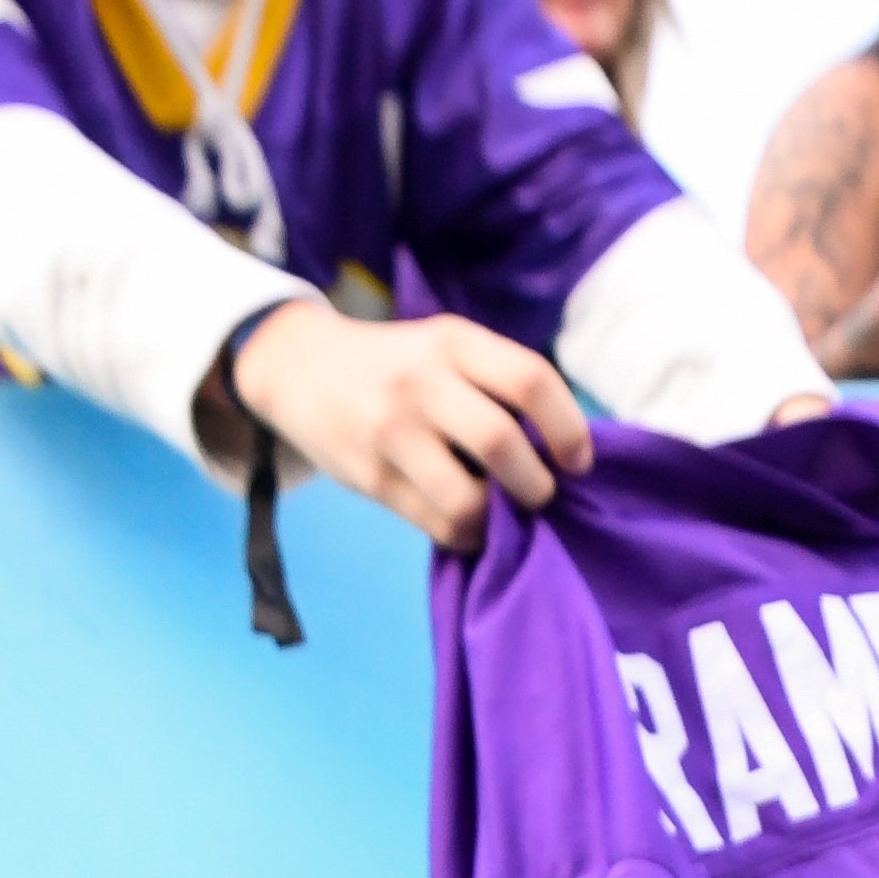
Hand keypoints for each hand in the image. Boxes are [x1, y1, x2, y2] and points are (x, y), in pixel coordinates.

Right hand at [227, 303, 590, 550]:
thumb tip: (561, 449)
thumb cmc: (397, 364)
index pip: (531, 381)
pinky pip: (436, 524)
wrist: (301, 368)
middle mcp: (422, 382)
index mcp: (453, 342)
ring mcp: (392, 433)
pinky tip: (470, 525)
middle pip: (503, 443)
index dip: (568, 428)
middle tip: (540, 494)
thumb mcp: (444, 346)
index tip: (577, 461)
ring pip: (468, 499)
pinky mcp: (372, 477)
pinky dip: (467, 535)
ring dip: (500, 519)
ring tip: (503, 515)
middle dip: (537, 484)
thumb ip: (495, 382)